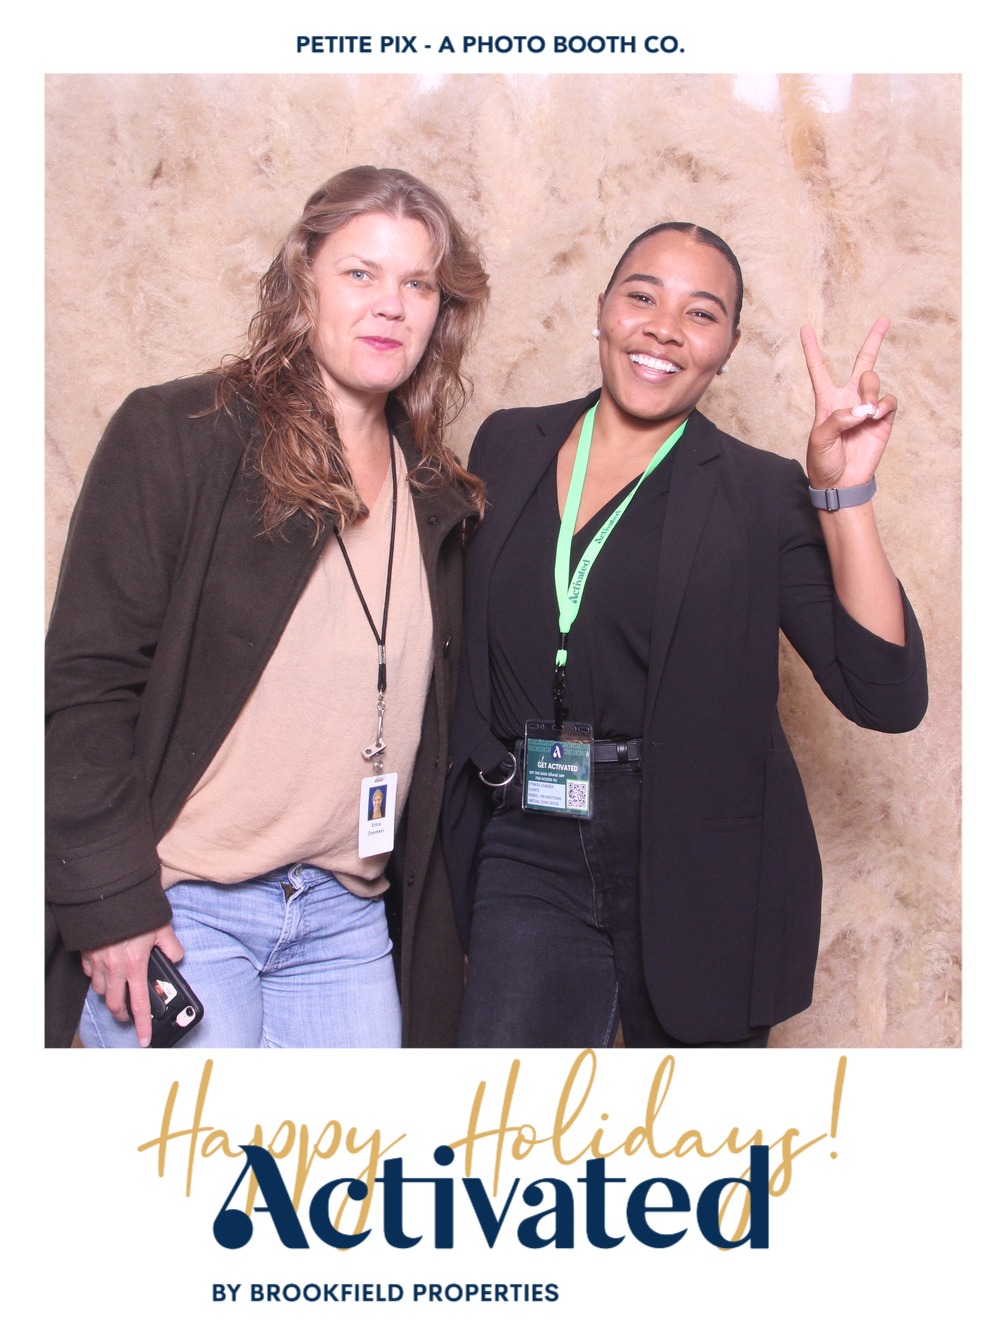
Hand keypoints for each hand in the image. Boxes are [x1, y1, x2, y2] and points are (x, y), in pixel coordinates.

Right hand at [81, 924, 183, 1047]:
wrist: (111, 896)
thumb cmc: (137, 912)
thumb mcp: (163, 928)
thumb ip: (172, 947)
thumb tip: (175, 958)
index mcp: (136, 965)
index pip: (140, 1004)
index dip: (142, 1025)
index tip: (144, 1039)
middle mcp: (114, 968)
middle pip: (115, 1004)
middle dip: (122, 1013)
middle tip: (129, 1014)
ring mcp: (98, 962)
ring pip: (101, 991)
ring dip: (110, 994)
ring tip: (120, 988)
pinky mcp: (87, 954)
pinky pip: (90, 975)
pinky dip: (98, 977)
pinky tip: (107, 970)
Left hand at [800, 318, 897, 491]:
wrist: (842, 483)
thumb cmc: (823, 462)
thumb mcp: (819, 440)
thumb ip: (837, 419)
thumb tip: (862, 409)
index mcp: (827, 400)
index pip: (819, 369)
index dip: (812, 349)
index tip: (805, 328)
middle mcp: (849, 398)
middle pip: (863, 361)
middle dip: (874, 339)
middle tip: (884, 319)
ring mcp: (868, 406)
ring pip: (874, 379)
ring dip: (870, 390)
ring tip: (865, 412)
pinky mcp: (883, 418)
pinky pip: (888, 400)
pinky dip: (883, 405)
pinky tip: (875, 416)